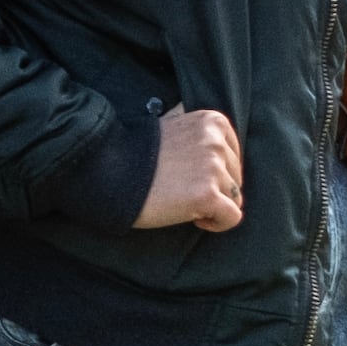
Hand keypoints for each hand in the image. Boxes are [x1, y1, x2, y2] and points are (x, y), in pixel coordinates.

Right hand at [135, 108, 243, 233]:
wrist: (111, 172)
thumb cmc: (136, 154)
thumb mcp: (171, 126)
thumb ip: (197, 132)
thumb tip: (215, 138)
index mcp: (211, 122)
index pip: (234, 155)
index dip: (215, 172)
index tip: (191, 177)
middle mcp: (215, 141)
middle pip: (236, 177)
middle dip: (214, 189)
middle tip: (183, 191)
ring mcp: (213, 167)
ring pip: (235, 198)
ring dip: (213, 206)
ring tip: (185, 203)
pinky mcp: (207, 194)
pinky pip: (232, 217)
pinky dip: (217, 223)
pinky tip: (195, 219)